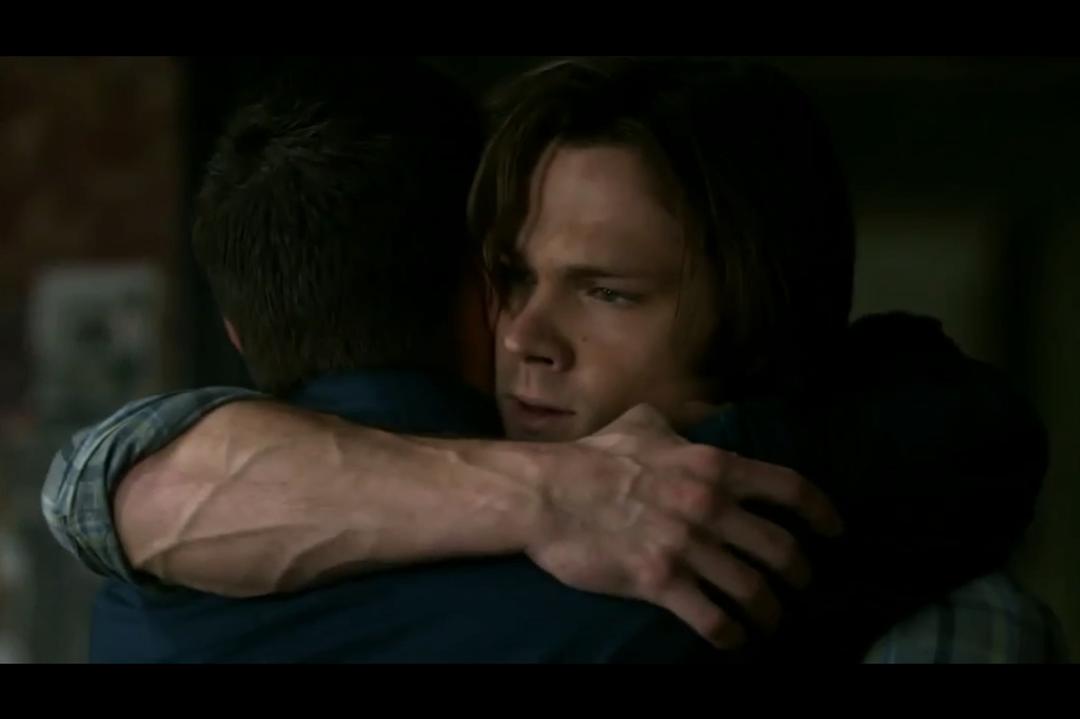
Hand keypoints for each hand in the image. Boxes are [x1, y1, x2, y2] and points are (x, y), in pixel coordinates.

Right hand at [526, 404, 842, 648]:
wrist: (547, 493)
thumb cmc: (593, 456)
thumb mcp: (643, 424)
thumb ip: (678, 425)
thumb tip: (693, 422)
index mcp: (712, 465)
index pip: (790, 488)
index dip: (822, 513)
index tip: (834, 532)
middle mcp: (709, 506)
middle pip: (782, 549)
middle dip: (801, 574)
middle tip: (801, 585)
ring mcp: (686, 546)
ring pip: (754, 590)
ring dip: (771, 612)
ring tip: (771, 620)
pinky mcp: (659, 581)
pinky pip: (713, 618)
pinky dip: (731, 634)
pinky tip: (732, 638)